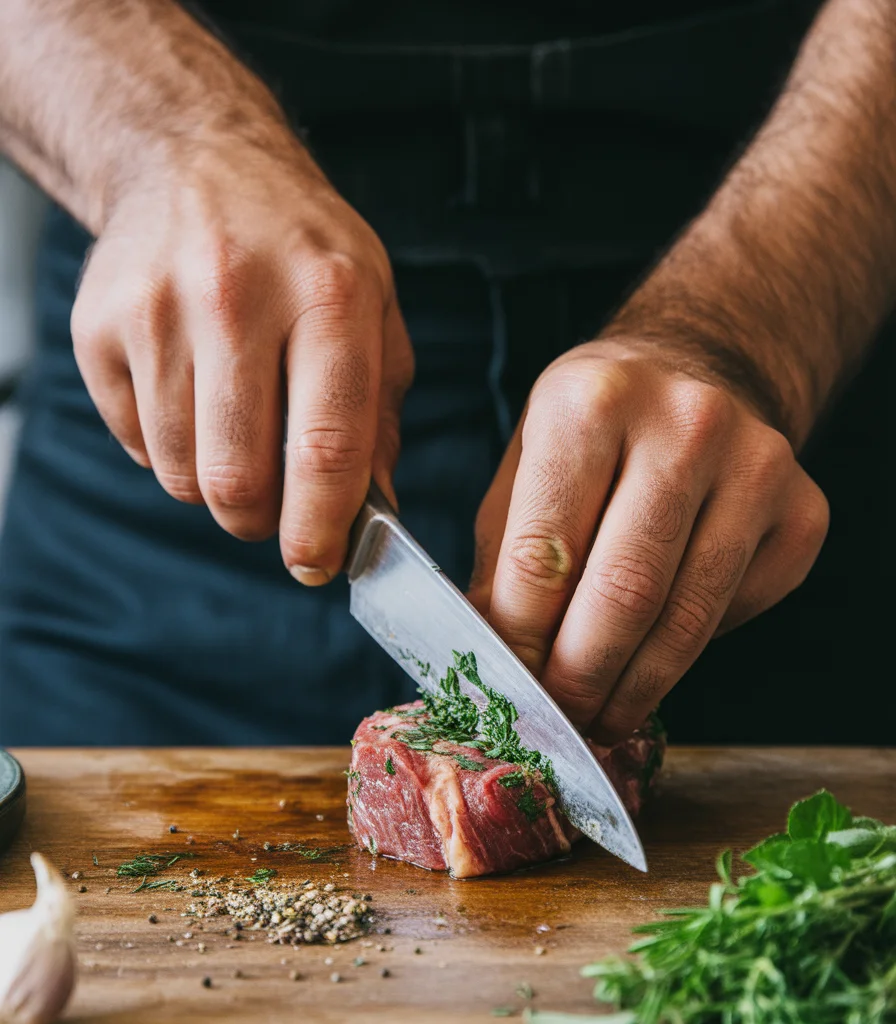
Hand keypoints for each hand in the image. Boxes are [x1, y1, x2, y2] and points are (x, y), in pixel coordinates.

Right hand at [71, 129, 412, 584]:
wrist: (195, 162)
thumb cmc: (302, 249)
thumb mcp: (374, 309)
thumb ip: (380, 415)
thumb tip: (373, 512)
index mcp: (329, 294)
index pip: (326, 444)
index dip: (321, 526)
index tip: (317, 565)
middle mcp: (236, 297)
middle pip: (238, 478)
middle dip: (261, 521)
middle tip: (276, 507)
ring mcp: (157, 310)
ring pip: (183, 475)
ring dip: (216, 485)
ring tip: (238, 432)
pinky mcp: (99, 328)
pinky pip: (137, 446)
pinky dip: (171, 450)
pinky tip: (193, 396)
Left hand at [468, 338, 828, 741]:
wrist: (695, 372)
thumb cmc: (592, 433)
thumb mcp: (525, 468)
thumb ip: (505, 560)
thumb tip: (486, 658)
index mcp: (590, 403)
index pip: (545, 554)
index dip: (520, 641)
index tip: (508, 690)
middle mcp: (684, 424)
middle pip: (624, 593)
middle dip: (581, 679)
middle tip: (557, 721)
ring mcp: (757, 466)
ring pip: (688, 618)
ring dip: (636, 688)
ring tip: (601, 717)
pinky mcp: (802, 511)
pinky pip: (736, 613)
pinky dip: (690, 651)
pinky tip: (658, 649)